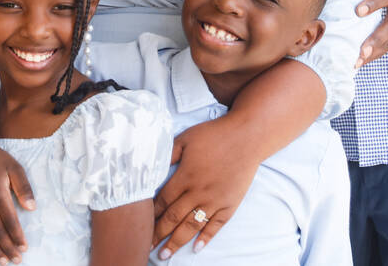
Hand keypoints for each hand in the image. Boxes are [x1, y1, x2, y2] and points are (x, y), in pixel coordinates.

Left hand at [152, 117, 256, 258]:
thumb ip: (168, 153)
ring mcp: (215, 200)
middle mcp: (198, 192)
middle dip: (158, 234)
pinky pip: (216, 226)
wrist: (247, 137)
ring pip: (192, 226)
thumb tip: (152, 165)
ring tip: (165, 255)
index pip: (163, 201)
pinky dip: (206, 238)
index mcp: (185, 176)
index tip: (139, 224)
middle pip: (173, 218)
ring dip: (177, 242)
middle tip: (146, 247)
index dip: (150, 214)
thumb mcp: (186, 138)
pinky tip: (196, 248)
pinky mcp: (230, 204)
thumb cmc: (214, 134)